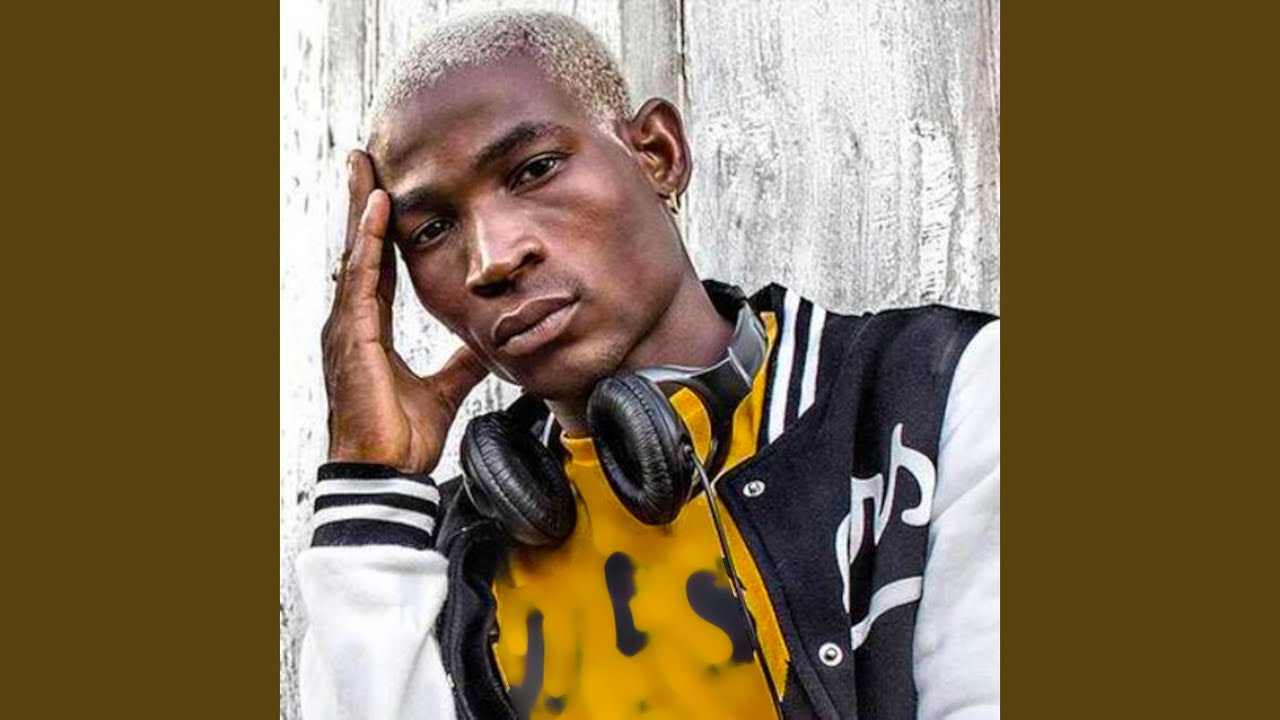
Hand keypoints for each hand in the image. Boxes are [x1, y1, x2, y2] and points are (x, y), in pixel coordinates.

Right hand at [321, 150, 488, 472]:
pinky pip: (361, 279)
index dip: (380, 228)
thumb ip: (460, 363)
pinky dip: (368, 242)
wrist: (387, 474)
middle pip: (358, 249)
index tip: (385, 190)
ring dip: (360, 208)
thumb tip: (486, 342)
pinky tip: (376, 209)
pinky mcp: (352, 337)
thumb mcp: (443, 389)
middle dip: (361, 202)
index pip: (377, 265)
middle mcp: (352, 321)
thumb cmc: (403, 439)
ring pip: (355, 254)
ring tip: (365, 167)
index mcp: (370, 329)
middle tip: (364, 157)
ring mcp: (346, 328)